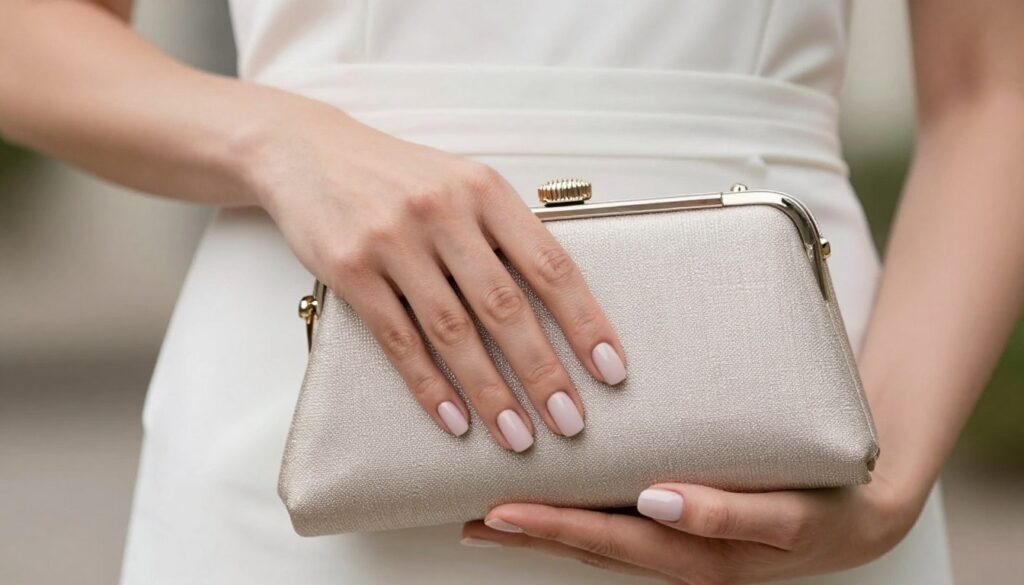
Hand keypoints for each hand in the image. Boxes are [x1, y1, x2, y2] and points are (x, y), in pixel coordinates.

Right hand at [249, 103, 626, 450]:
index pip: (550, 265)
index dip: (585, 322)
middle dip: (543, 372)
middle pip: (505, 307)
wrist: (306, 151)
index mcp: (484, 189)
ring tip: (518, 435)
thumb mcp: (461, 183)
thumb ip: (503, 234)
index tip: (611, 370)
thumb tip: (555, 307)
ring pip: (453, 332)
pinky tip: (454, 419)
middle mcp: (443, 211)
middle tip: (571, 422)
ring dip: (490, 392)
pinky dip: (429, 385)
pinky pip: (398, 340)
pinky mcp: (350, 270)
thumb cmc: (398, 176)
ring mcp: (393, 241)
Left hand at [463, 477, 917, 582]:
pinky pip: (618, 535)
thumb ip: (727, 512)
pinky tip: (547, 511)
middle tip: (479, 517)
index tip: (510, 510)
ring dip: (545, 533)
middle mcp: (684, 560)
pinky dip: (576, 526)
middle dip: (537, 533)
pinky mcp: (682, 541)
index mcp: (705, 555)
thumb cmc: (826, 508)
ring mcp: (680, 554)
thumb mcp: (789, 516)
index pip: (619, 539)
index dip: (560, 526)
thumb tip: (658, 499)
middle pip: (597, 547)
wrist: (860, 520)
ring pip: (600, 545)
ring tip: (490, 520)